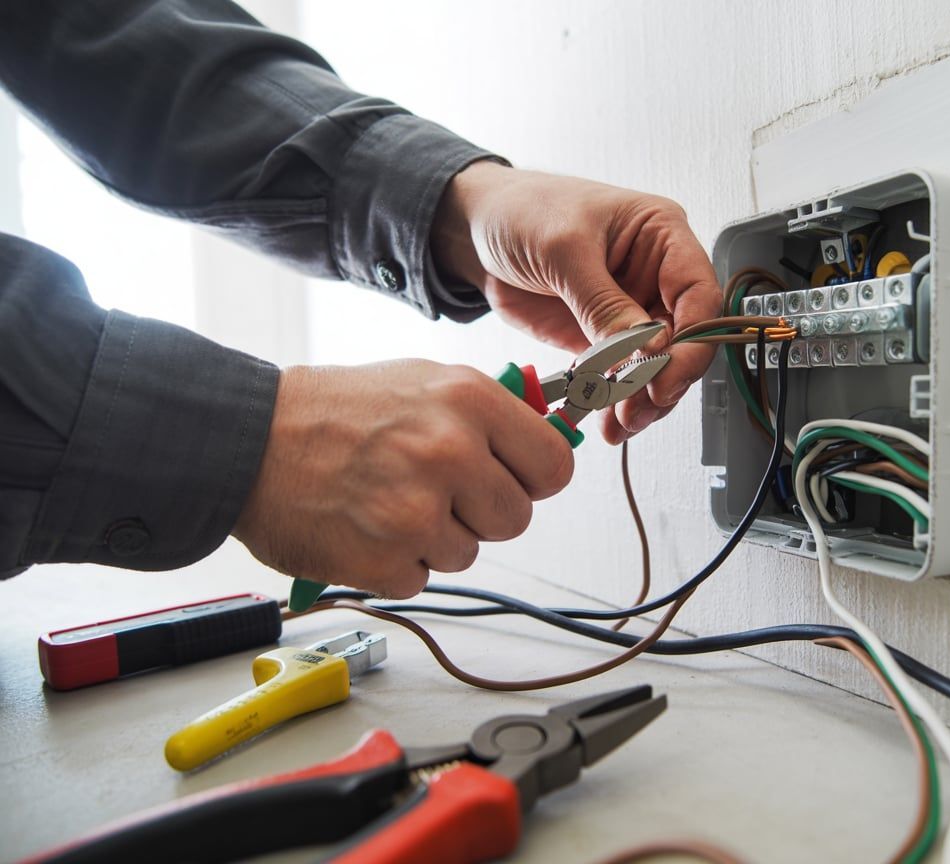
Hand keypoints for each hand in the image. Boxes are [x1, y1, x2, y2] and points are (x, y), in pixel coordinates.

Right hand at [232, 363, 573, 597]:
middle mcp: (449, 454)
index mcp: (468, 401)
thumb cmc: (334, 410)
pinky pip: (422, 578)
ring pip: (468, 553)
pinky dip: (397, 563)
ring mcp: (417, 512)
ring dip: (435, 539)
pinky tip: (366, 527)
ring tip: (389, 501)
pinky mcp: (385, 562)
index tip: (516, 479)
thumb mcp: (422, 380)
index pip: (555, 466)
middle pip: (516, 518)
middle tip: (439, 492)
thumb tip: (544, 445)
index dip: (535, 478)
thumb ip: (489, 413)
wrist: (249, 441)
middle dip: (483, 513)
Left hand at [432, 161, 721, 443]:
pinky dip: (615, 402)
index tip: (669, 375)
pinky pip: (621, 378)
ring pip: (657, 367)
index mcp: (661, 236)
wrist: (474, 229)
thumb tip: (646, 346)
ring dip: (643, 399)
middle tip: (640, 407)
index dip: (694, 340)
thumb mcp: (563, 250)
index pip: (700, 293)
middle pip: (685, 340)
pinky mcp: (602, 339)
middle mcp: (654, 276)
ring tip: (620, 421)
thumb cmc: (522, 211)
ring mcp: (630, 312)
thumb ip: (603, 302)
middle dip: (666, 379)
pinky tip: (605, 420)